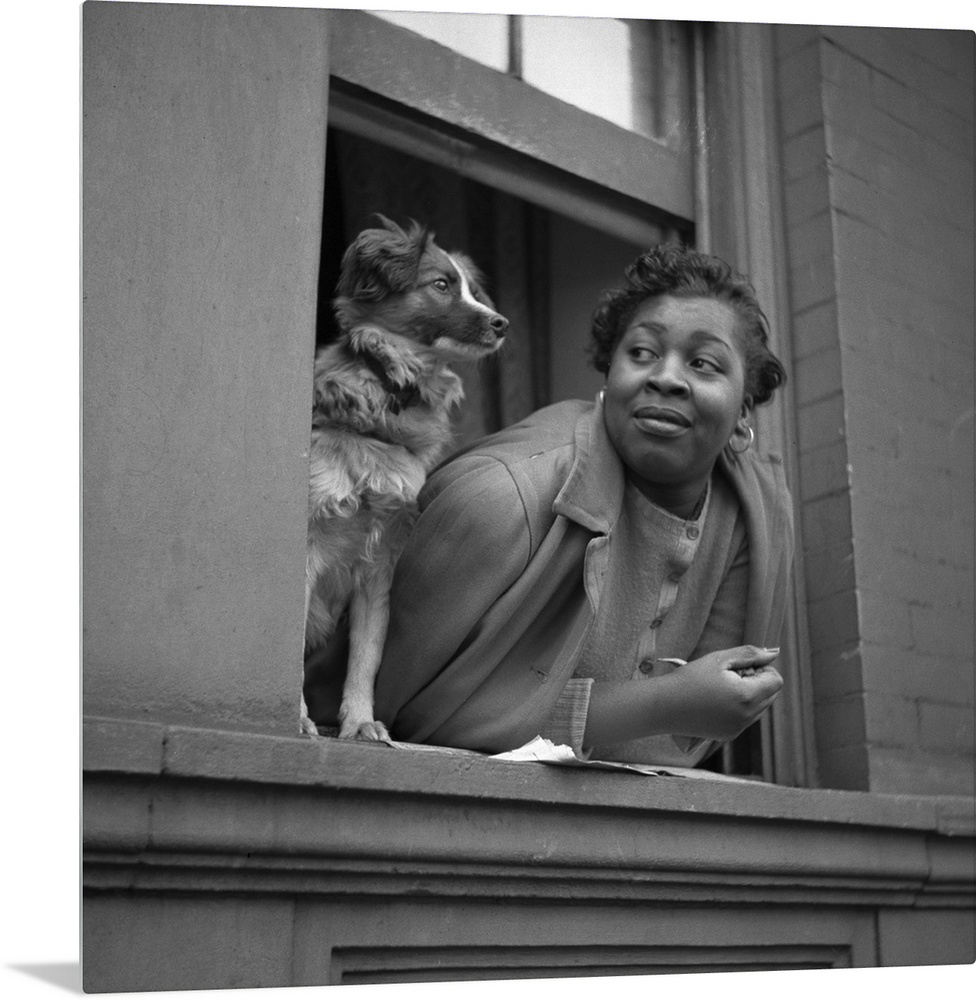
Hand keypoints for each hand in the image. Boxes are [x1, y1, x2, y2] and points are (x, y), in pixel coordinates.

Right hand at [656, 645, 782, 740]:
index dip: (762, 669)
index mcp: (747, 696)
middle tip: (730, 676)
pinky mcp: (729, 735)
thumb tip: (774, 652)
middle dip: (757, 682)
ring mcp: (738, 728)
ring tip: (721, 689)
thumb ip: (749, 654)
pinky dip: (738, 708)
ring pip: (760, 708)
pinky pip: (746, 719)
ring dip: (749, 695)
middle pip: (771, 695)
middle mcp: (747, 716)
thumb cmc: (689, 679)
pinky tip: (715, 702)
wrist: (664, 707)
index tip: (741, 666)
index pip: (776, 681)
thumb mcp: (719, 659)